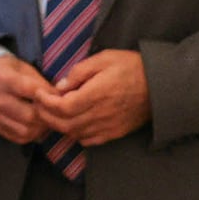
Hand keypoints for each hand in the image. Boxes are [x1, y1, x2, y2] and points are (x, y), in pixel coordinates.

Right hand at [0, 53, 51, 145]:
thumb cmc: (7, 71)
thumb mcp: (22, 67)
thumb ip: (40, 82)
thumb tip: (60, 98)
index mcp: (0, 77)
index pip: (30, 89)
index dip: (49, 95)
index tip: (59, 96)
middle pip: (29, 115)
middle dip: (47, 114)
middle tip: (57, 111)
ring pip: (26, 130)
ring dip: (42, 127)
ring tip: (47, 117)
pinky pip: (19, 138)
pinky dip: (32, 134)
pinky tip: (36, 124)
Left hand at [36, 50, 151, 148]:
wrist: (161, 86)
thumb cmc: (132, 67)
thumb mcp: (104, 58)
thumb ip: (80, 72)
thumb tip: (60, 86)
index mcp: (96, 94)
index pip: (62, 106)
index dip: (45, 103)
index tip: (38, 94)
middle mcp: (99, 115)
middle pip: (64, 124)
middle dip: (46, 116)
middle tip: (38, 105)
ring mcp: (107, 127)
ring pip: (74, 134)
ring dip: (58, 126)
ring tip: (51, 114)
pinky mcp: (114, 134)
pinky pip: (87, 140)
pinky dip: (74, 134)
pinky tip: (71, 124)